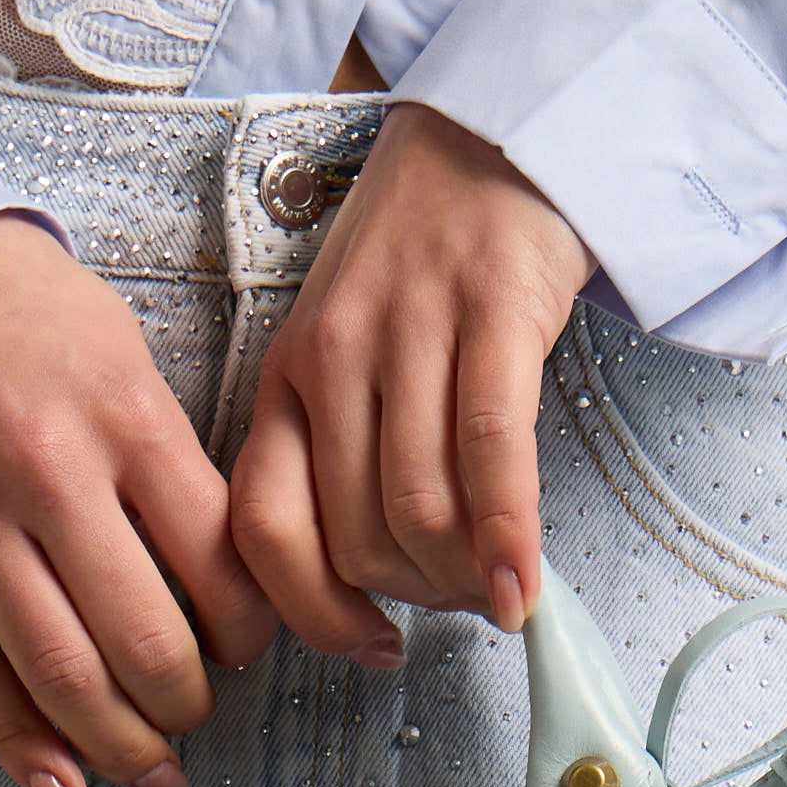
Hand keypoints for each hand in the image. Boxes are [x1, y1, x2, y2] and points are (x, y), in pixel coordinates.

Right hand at [0, 217, 347, 786]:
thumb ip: (173, 473)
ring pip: (56, 669)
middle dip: (187, 702)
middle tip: (199, 712)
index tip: (252, 644)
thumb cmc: (31, 320)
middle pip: (143, 635)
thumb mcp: (129, 364)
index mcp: (124, 416)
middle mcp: (47, 470)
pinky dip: (17, 746)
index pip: (217, 561)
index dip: (252, 629)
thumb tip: (224, 594)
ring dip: (117, 742)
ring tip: (151, 765)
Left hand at [230, 103, 595, 643]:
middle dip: (411, 598)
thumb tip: (374, 578)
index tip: (365, 645)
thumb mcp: (345, 349)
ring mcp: (411, 333)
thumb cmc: (420, 260)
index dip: (310, 612)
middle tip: (460, 605)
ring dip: (464, 579)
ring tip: (498, 591)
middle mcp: (334, 358)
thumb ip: (342, 448)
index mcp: (285, 376)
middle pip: (354, 534)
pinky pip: (492, 452)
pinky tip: (523, 586)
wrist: (489, 141)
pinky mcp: (493, 313)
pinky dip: (508, 538)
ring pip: (419, 508)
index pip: (262, 528)